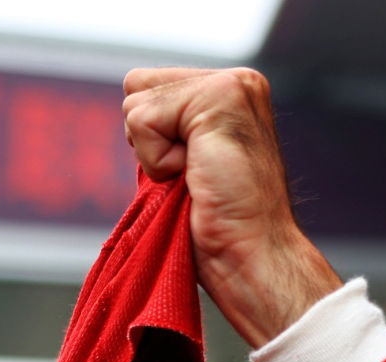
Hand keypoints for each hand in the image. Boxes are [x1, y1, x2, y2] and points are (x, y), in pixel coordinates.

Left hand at [123, 67, 341, 347]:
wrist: (252, 255)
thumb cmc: (220, 228)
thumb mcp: (187, 168)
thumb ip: (168, 132)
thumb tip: (133, 116)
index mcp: (227, 94)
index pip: (146, 88)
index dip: (150, 139)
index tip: (189, 173)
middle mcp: (234, 82)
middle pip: (136, 88)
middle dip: (149, 142)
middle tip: (192, 177)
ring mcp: (230, 86)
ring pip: (137, 105)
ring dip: (155, 156)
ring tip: (196, 179)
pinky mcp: (218, 100)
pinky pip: (143, 122)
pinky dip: (157, 162)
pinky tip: (195, 179)